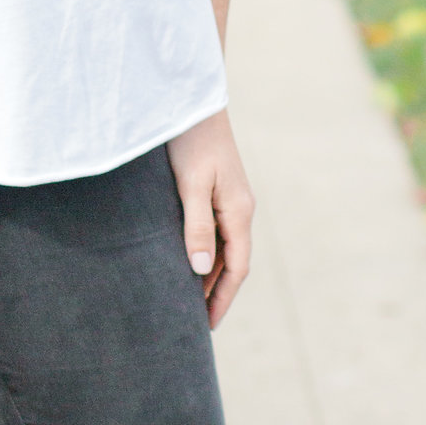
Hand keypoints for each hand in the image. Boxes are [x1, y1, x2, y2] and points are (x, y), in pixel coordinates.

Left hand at [167, 109, 252, 327]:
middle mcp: (239, 209)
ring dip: (209, 275)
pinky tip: (186, 262)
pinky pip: (214, 232)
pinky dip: (204, 253)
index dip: (222, 298)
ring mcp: (230, 200)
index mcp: (239, 211)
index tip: (207, 325)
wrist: (193, 98)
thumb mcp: (191, 185)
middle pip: (232, 263)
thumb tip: (202, 270)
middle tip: (194, 324)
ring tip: (188, 302)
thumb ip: (196, 227)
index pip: (237, 268)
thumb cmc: (189, 140)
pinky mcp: (217, 190)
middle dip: (216, 293)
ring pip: (224, 249)